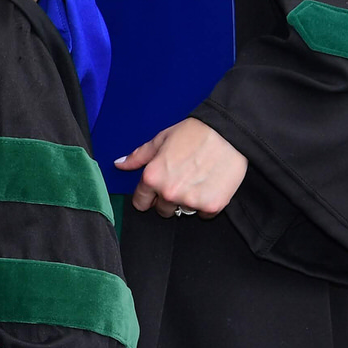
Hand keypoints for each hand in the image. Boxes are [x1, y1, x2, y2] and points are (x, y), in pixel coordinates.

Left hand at [116, 117, 247, 217]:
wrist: (228, 134)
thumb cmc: (193, 133)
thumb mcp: (160, 140)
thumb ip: (138, 156)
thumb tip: (119, 164)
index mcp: (152, 177)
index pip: (141, 202)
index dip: (147, 197)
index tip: (153, 193)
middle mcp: (169, 193)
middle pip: (163, 210)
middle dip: (168, 199)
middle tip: (180, 181)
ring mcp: (191, 201)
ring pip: (183, 212)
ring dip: (187, 202)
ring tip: (195, 181)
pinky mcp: (212, 206)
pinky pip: (203, 214)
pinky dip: (206, 204)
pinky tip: (209, 186)